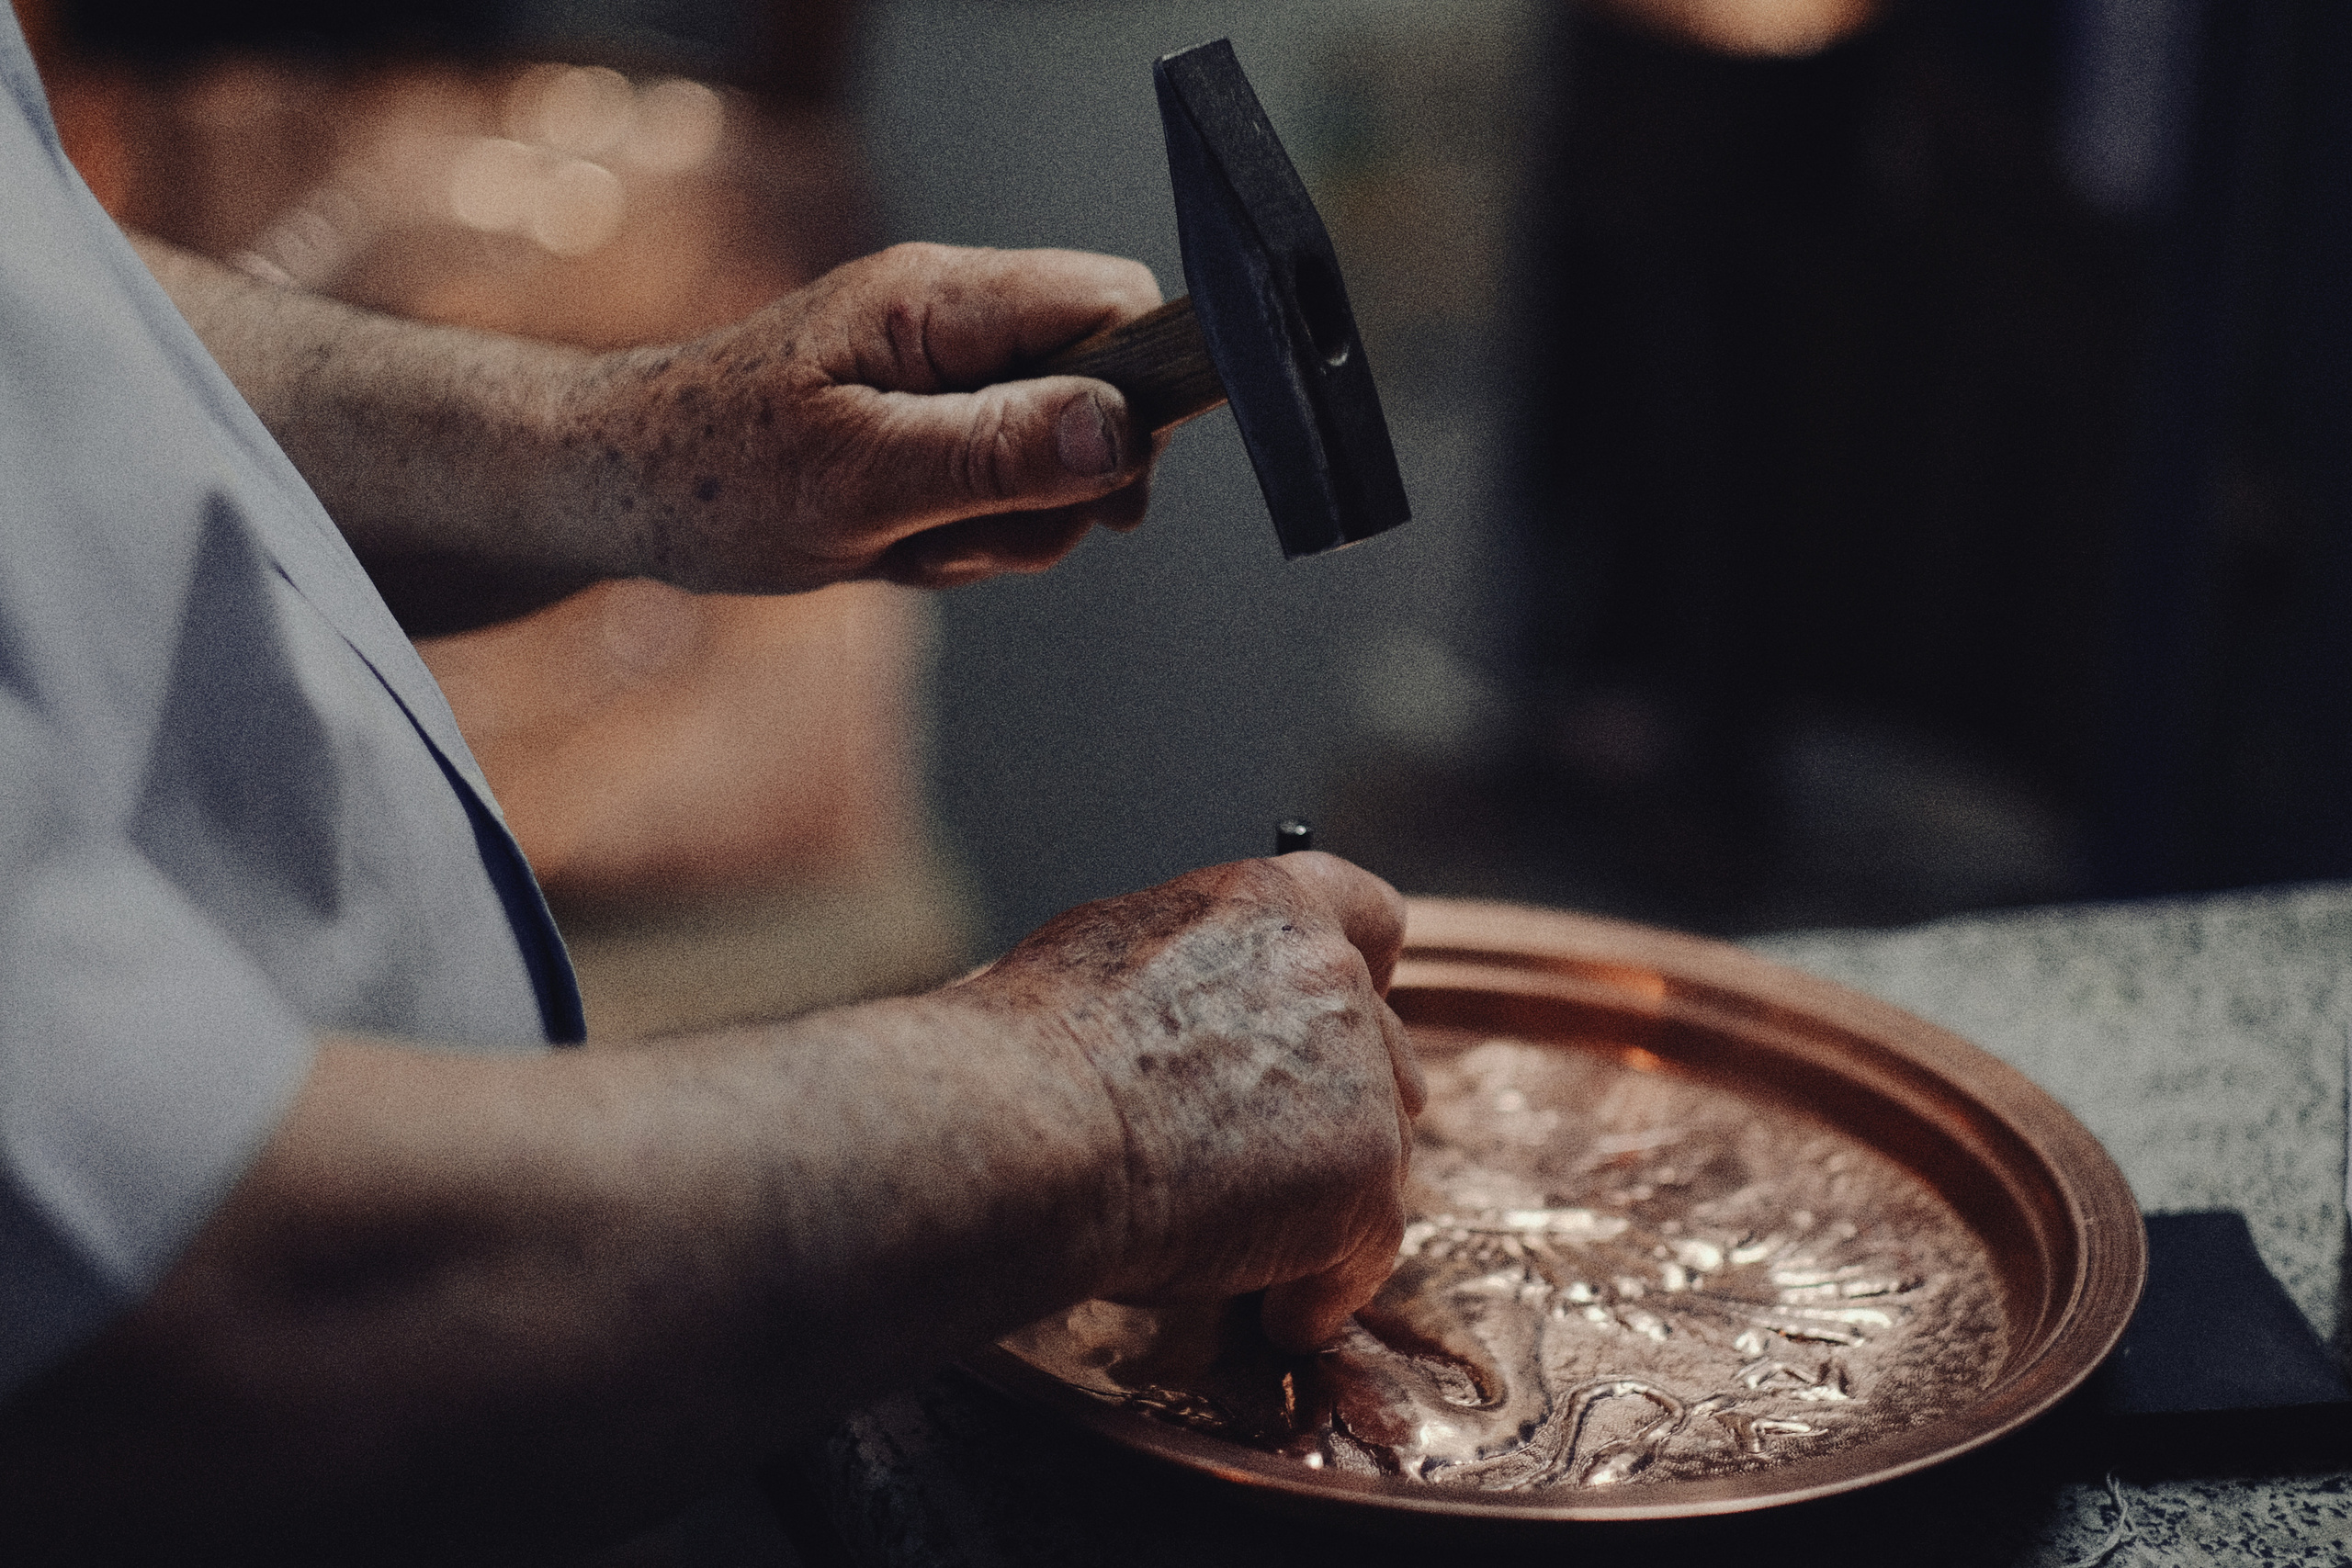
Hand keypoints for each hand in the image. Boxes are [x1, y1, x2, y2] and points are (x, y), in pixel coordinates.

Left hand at [581, 242, 1165, 593]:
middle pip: (1102, 389)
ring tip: (909, 544)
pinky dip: (969, 537)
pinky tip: (897, 548)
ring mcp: (944, 377)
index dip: (1139, 394)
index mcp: (940, 300)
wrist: (618, 491)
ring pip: (1060, 456)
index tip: (1103, 490)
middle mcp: (953, 322)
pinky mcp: (930, 429)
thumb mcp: (858, 478)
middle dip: (1059, 488)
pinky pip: (1005, 489)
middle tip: (966, 531)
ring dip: (1005, 528)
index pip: (1113, 300)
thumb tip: (1116, 430)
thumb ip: (993, 450)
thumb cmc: (711, 476)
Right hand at [962, 853, 1425, 1350]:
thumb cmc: (1030, 1052)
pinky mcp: (1364, 1182)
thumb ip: (1186, 974)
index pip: (1367, 916)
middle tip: (1285, 1159)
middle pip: (1383, 1050)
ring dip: (1329, 1202)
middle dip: (1345, 1106)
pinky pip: (1364, 1255)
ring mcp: (1358, 1078)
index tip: (1356, 1011)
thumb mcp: (1104, 956)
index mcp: (1267, 910)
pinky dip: (1320, 1290)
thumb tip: (1181, 1014)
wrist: (1031, 1125)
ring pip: (1383, 1154)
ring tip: (1252, 1248)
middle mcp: (1330, 977)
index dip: (1370, 971)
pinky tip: (1279, 1313)